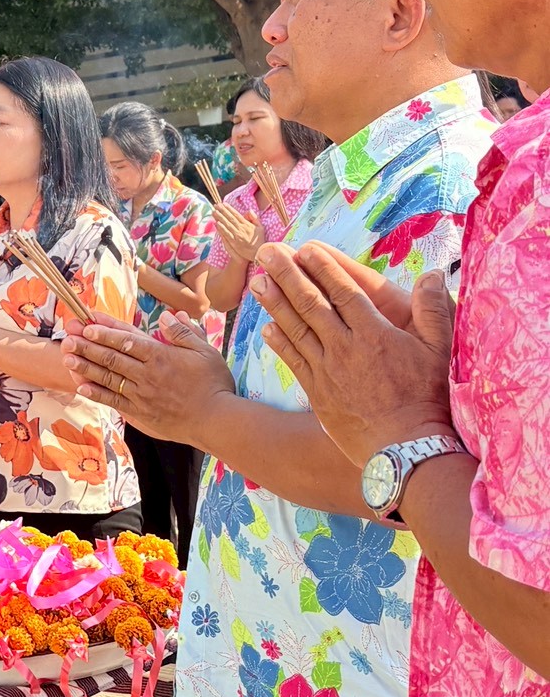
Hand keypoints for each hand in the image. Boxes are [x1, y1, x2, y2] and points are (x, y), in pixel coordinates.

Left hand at [59, 310, 234, 443]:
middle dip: (87, 345)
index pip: (127, 340)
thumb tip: (168, 316)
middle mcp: (147, 374)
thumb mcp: (205, 352)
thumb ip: (184, 333)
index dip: (106, 330)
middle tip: (67, 336)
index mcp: (161, 356)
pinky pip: (113, 401)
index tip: (88, 323)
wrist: (216, 421)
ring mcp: (141, 395)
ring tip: (66, 357)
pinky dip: (96, 393)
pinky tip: (80, 386)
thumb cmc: (214, 385)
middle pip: (111, 357)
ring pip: (108, 377)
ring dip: (85, 366)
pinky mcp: (140, 413)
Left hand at [214, 204, 265, 262]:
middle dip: (222, 211)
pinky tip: (217, 223)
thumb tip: (249, 210)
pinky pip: (226, 234)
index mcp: (247, 224)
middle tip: (216, 205)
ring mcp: (237, 235)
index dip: (229, 209)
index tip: (223, 203)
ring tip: (214, 212)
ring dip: (220, 218)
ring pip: (227, 225)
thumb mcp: (260, 227)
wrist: (259, 253)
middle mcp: (241, 229)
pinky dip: (221, 229)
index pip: (236, 215)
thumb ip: (254, 218)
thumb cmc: (260, 240)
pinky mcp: (234, 242)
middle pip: (230, 218)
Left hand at [251, 241, 456, 465]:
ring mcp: (328, 369)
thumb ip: (434, 310)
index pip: (344, 292)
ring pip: (296, 329)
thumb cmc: (427, 398)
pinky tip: (266, 327)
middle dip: (288, 276)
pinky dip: (279, 342)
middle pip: (312, 304)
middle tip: (267, 253)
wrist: (405, 447)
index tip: (305, 249)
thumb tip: (434, 274)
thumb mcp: (439, 350)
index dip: (323, 268)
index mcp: (375, 333)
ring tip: (257, 281)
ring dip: (274, 303)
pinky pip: (294, 361)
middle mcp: (346, 347)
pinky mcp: (318, 391)